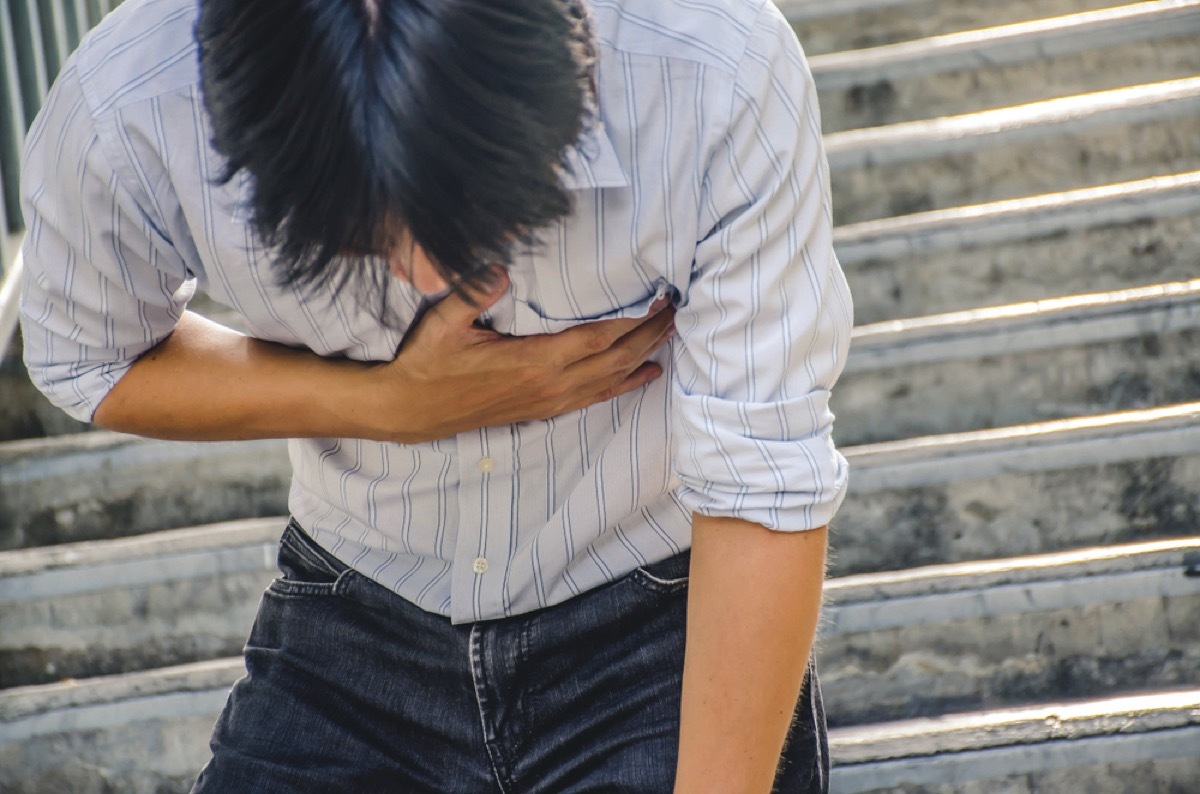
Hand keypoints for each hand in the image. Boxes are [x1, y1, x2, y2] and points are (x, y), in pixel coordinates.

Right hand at [366, 271, 675, 443]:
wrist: (412, 410)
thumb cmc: (428, 362)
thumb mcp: (444, 322)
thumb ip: (475, 292)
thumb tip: (503, 266)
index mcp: (533, 361)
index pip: (596, 340)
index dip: (631, 322)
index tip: (657, 301)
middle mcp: (550, 385)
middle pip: (615, 359)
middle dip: (649, 334)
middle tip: (676, 309)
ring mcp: (550, 401)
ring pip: (611, 380)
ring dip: (644, 357)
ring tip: (671, 335)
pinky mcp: (545, 410)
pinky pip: (596, 398)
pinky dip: (625, 385)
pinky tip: (645, 374)